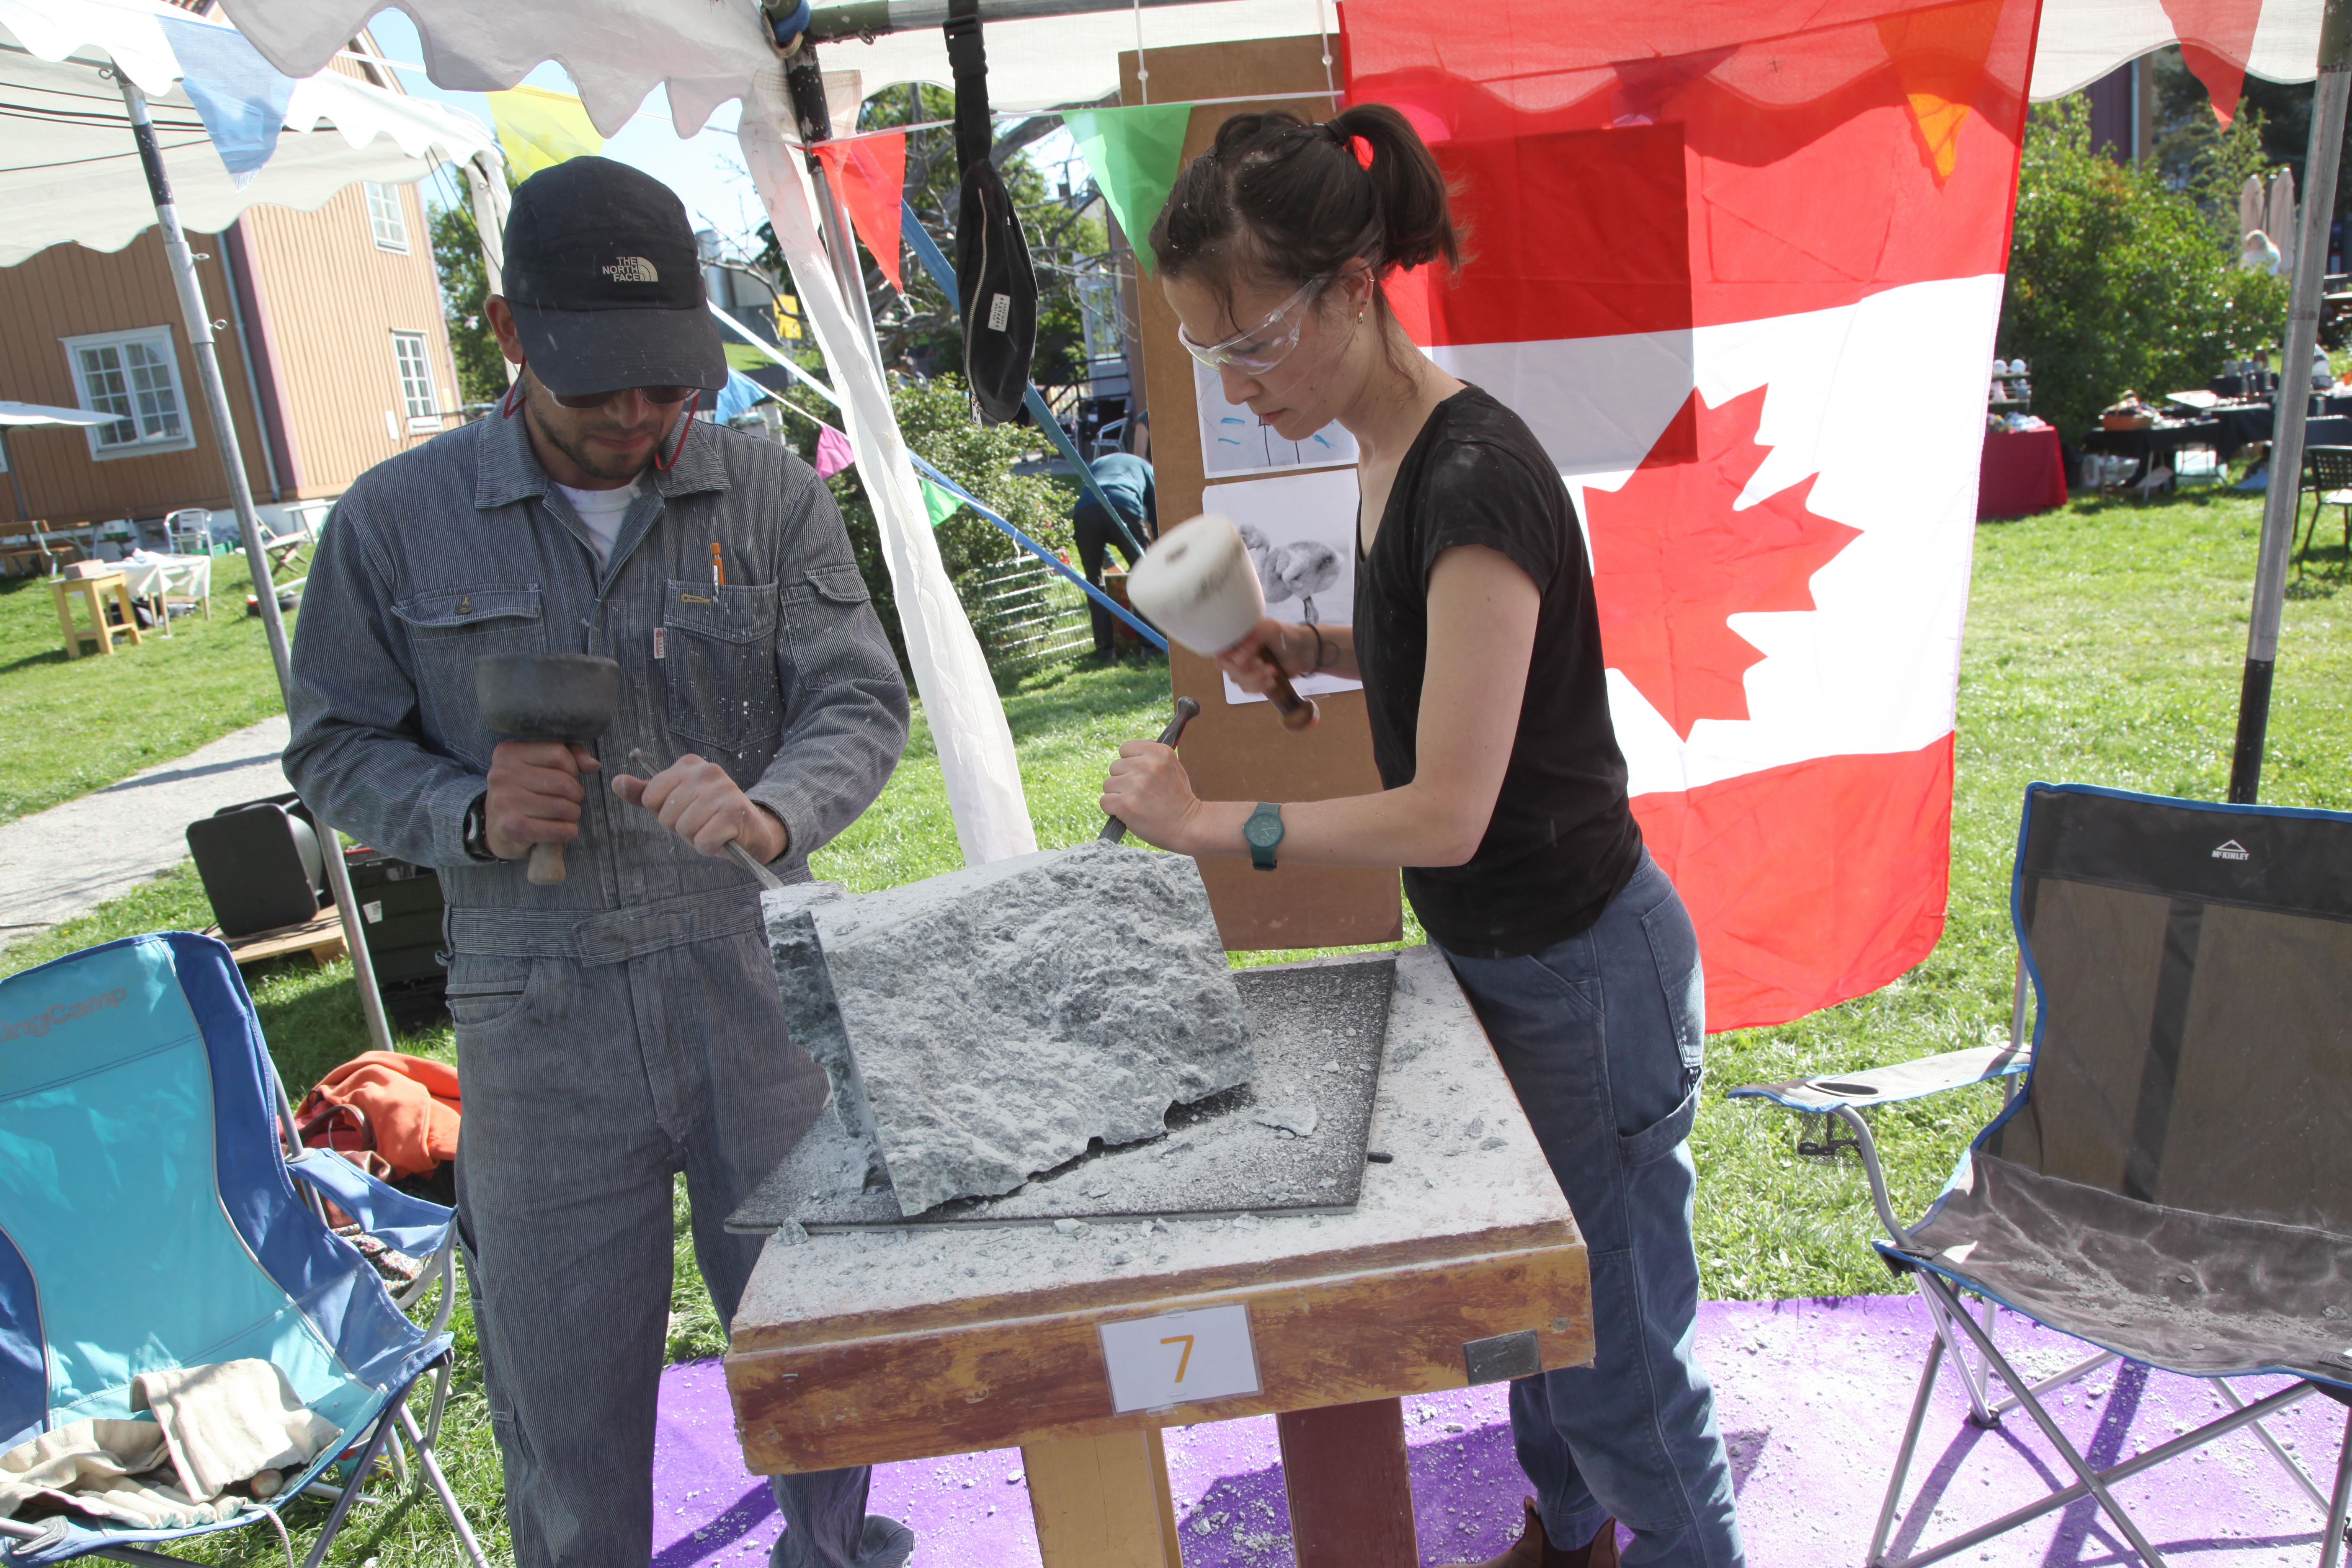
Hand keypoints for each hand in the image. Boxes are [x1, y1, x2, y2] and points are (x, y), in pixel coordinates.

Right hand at [484, 740, 599, 860]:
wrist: (495, 828)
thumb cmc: (523, 792)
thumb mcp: (540, 766)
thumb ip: (569, 756)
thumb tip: (593, 765)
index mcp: (509, 753)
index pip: (558, 753)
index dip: (572, 767)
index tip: (567, 777)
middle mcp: (502, 774)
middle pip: (563, 782)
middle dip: (575, 794)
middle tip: (570, 800)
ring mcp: (505, 801)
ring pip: (562, 806)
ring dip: (572, 814)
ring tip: (565, 815)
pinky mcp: (512, 827)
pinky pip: (557, 829)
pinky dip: (568, 831)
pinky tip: (564, 830)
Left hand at [612, 753, 787, 860]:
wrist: (752, 831)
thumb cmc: (708, 817)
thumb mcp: (672, 803)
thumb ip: (644, 793)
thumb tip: (616, 781)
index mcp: (688, 765)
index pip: (650, 796)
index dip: (663, 813)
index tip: (684, 810)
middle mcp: (707, 771)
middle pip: (666, 815)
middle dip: (680, 828)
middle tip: (701, 823)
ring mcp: (723, 790)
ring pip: (684, 829)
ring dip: (696, 838)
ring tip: (711, 830)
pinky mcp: (735, 812)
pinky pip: (703, 842)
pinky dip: (710, 848)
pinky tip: (722, 839)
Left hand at [1100, 739, 1200, 850]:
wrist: (1188, 826)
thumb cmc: (1178, 798)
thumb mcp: (1173, 766)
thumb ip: (1152, 756)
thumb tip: (1129, 752)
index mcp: (1160, 752)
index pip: (1125, 748)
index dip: (1130, 763)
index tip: (1140, 775)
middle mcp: (1147, 765)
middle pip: (1115, 767)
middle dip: (1124, 780)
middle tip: (1141, 793)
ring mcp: (1135, 785)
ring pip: (1108, 785)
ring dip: (1118, 795)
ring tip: (1137, 804)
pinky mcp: (1125, 804)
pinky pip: (1105, 801)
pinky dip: (1113, 810)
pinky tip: (1129, 813)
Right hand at [1213, 617, 1312, 693]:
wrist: (1304, 652)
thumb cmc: (1287, 636)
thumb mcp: (1270, 630)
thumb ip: (1253, 639)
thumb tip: (1238, 659)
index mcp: (1237, 636)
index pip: (1219, 650)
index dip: (1229, 658)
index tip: (1245, 659)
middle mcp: (1236, 651)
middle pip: (1227, 668)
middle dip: (1247, 671)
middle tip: (1264, 665)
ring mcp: (1244, 666)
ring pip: (1237, 680)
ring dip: (1255, 680)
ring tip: (1273, 671)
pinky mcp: (1252, 679)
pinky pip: (1246, 688)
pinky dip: (1259, 687)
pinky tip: (1272, 681)